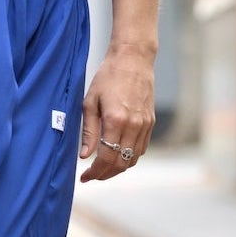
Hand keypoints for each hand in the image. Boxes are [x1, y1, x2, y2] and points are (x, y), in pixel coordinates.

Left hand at [78, 43, 155, 181]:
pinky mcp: (151, 122)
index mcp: (115, 121)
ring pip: (133, 159)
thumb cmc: (107, 77)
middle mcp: (133, 126)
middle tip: (91, 176)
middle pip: (121, 163)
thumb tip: (85, 156)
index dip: (95, 172)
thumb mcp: (90, 102)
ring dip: (118, 168)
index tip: (84, 177)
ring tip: (103, 168)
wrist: (133, 59)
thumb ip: (88, 131)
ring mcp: (145, 125)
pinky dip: (129, 157)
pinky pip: (141, 148)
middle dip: (105, 174)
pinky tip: (117, 155)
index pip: (106, 158)